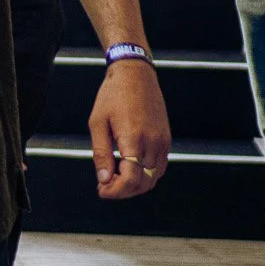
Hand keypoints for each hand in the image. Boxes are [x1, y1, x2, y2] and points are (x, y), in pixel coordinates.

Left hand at [89, 59, 170, 199]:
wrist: (135, 73)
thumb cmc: (112, 95)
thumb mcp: (97, 122)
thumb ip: (101, 153)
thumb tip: (103, 180)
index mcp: (134, 139)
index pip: (130, 180)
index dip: (115, 191)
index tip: (100, 190)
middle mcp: (153, 143)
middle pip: (143, 183)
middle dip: (123, 191)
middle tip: (104, 186)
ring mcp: (163, 142)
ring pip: (153, 178)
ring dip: (135, 185)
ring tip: (114, 177)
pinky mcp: (167, 139)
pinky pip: (159, 167)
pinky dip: (146, 175)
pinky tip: (129, 168)